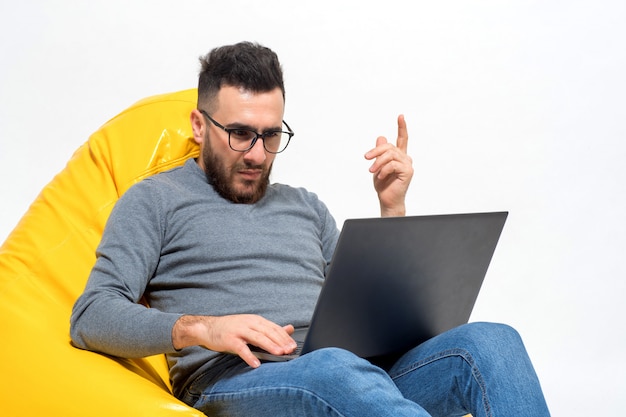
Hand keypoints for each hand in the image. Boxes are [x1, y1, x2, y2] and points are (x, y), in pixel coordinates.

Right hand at [172, 314, 295, 367]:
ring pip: (257, 338)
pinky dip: (249, 356)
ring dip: (269, 346)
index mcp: (256, 320)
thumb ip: (270, 328)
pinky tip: (256, 363)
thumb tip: (290, 329)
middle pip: (268, 332)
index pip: (274, 327)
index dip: (284, 337)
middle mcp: (249, 323)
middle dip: (280, 341)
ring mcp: (239, 330)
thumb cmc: (231, 329)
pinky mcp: (229, 339)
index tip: (293, 346)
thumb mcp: (252, 325)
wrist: (208, 328)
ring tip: (279, 354)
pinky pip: (241, 348)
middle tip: (290, 350)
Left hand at [364, 115, 413, 216]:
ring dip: (378, 162)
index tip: (401, 116)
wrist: (387, 200)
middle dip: (376, 151)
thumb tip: (381, 137)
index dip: (402, 127)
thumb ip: (380, 152)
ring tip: (372, 171)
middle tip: (367, 158)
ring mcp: (408, 164)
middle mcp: (405, 158)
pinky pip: (392, 164)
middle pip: (389, 146)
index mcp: (399, 156)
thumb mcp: (378, 166)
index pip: (402, 139)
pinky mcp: (407, 171)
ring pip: (390, 155)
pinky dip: (383, 170)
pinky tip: (380, 177)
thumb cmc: (384, 185)